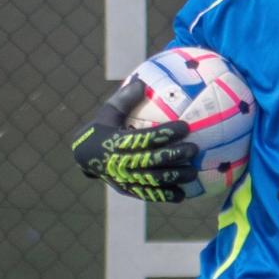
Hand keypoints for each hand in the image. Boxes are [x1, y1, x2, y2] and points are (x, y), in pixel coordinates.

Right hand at [71, 78, 197, 202]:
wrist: (84, 156)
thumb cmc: (103, 128)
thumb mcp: (109, 112)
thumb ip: (125, 98)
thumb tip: (142, 82)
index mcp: (116, 142)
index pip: (145, 137)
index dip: (166, 133)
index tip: (186, 126)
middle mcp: (120, 162)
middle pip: (152, 160)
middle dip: (175, 155)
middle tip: (194, 149)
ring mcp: (124, 179)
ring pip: (152, 180)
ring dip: (174, 177)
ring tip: (193, 173)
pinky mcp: (127, 190)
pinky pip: (148, 194)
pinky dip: (164, 196)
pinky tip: (182, 195)